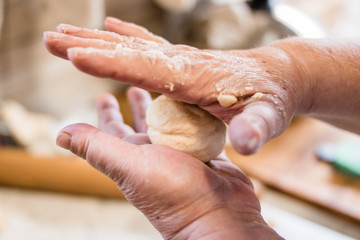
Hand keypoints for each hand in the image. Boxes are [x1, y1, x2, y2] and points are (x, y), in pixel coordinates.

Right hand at [44, 17, 309, 154]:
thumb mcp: (269, 116)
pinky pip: (147, 45)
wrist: (280, 75)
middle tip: (50, 40)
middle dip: (88, 47)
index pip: (145, 68)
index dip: (111, 63)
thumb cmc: (272, 98)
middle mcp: (182, 63)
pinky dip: (126, 36)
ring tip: (65, 34)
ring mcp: (181, 60)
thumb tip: (248, 144)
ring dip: (97, 40)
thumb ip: (257, 128)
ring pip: (131, 46)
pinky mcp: (182, 61)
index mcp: (195, 78)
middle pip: (128, 52)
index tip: (76, 56)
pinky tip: (111, 27)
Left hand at [56, 87, 281, 239]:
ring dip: (165, 107)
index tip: (103, 94)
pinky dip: (193, 115)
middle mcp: (154, 154)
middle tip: (133, 85)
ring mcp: (181, 153)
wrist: (219, 216)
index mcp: (132, 156)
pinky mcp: (205, 152)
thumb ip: (96, 148)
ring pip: (170, 123)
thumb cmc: (173, 193)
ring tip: (165, 91)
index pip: (113, 128)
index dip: (106, 112)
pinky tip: (195, 104)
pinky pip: (197, 127)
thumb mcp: (129, 167)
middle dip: (136, 105)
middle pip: (141, 123)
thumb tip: (60, 133)